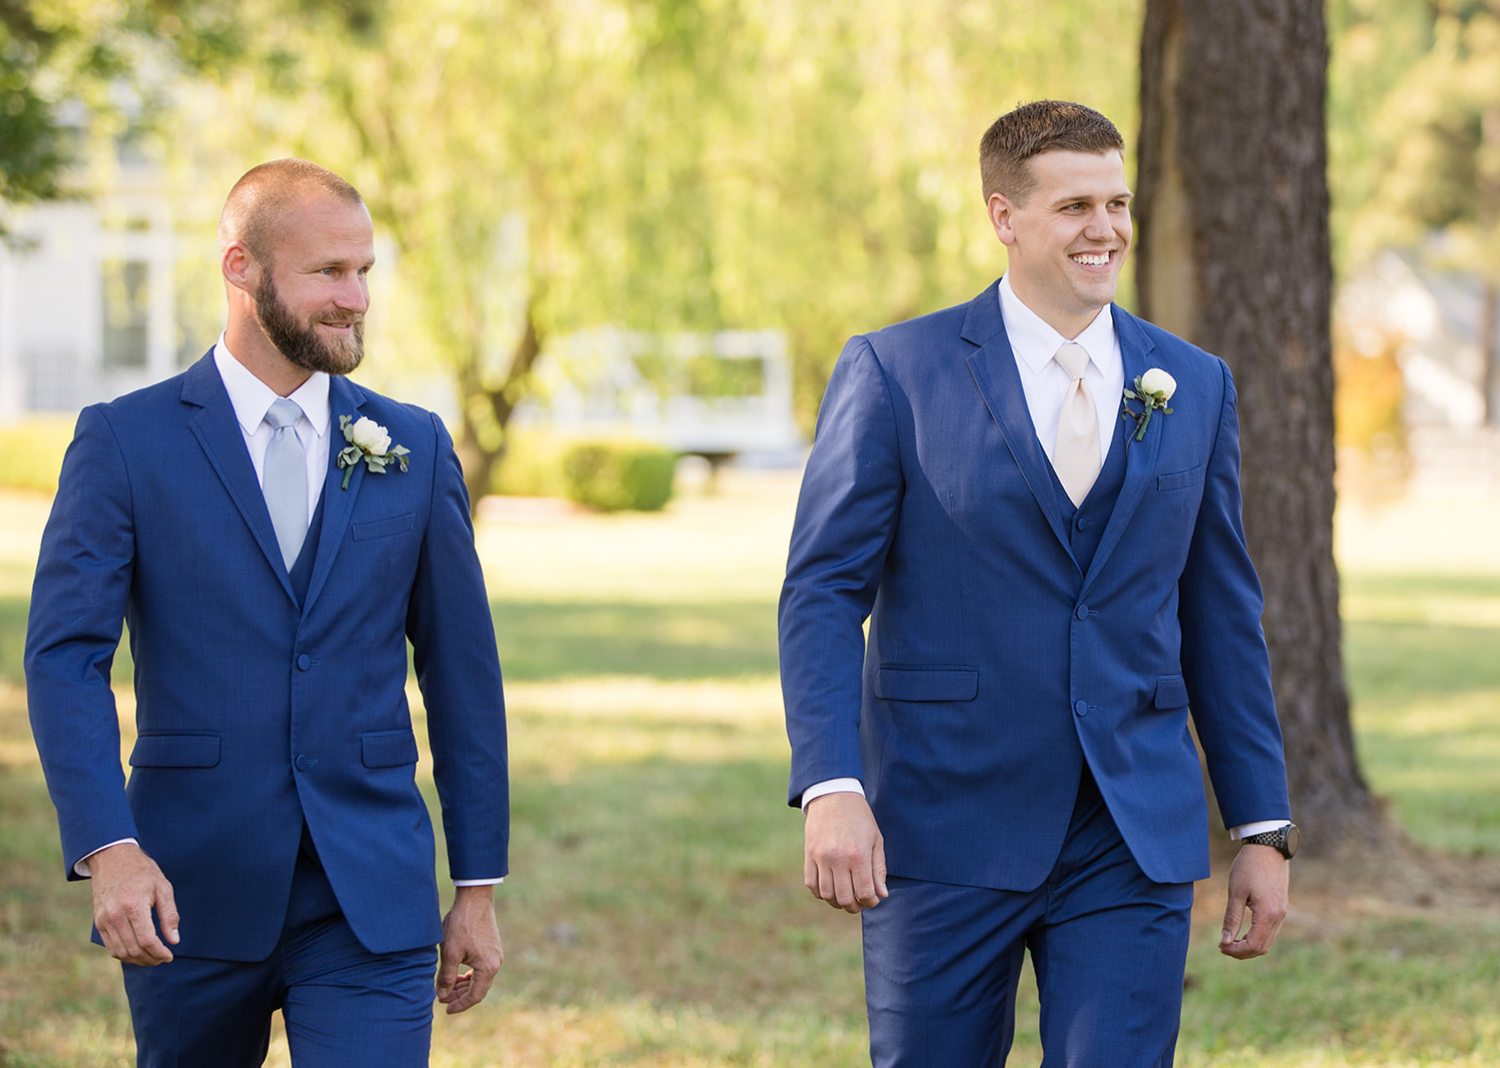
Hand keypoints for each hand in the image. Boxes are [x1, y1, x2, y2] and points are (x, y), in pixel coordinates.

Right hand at [88, 842, 179, 965]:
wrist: (112, 858)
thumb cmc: (142, 871)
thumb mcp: (163, 888)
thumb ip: (169, 915)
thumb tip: (174, 940)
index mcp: (134, 906)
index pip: (147, 940)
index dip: (160, 952)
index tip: (169, 956)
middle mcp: (115, 916)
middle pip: (133, 950)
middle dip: (150, 959)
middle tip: (162, 959)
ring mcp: (104, 920)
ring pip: (120, 952)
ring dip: (137, 960)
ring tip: (151, 958)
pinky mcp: (98, 922)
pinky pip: (110, 946)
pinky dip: (123, 954)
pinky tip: (137, 952)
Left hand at [436, 885, 503, 1013]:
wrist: (475, 898)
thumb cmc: (462, 924)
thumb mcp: (450, 952)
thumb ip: (446, 977)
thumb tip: (442, 995)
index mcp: (488, 967)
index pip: (475, 996)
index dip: (460, 1005)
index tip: (445, 1009)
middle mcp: (496, 963)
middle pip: (479, 989)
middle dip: (460, 996)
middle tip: (442, 998)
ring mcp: (495, 954)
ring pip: (480, 979)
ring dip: (464, 986)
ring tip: (447, 988)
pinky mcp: (492, 947)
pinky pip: (481, 968)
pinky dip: (469, 975)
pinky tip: (458, 973)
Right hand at [803, 792, 887, 912]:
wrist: (834, 796)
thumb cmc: (860, 818)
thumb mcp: (876, 840)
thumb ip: (878, 869)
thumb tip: (882, 895)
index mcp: (858, 855)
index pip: (864, 893)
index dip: (870, 902)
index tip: (873, 899)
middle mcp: (838, 859)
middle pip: (845, 898)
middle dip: (855, 907)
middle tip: (859, 903)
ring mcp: (821, 857)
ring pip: (827, 895)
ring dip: (837, 903)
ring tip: (845, 898)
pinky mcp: (809, 855)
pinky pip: (811, 884)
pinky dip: (820, 893)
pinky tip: (830, 889)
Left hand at [1219, 843, 1288, 958]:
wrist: (1268, 847)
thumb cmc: (1248, 867)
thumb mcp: (1236, 892)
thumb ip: (1231, 918)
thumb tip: (1225, 941)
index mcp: (1268, 914)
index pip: (1253, 945)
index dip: (1236, 950)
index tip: (1219, 945)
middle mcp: (1279, 917)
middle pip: (1262, 948)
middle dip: (1242, 952)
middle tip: (1222, 946)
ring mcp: (1282, 913)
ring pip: (1268, 941)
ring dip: (1249, 946)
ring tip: (1230, 941)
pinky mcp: (1281, 907)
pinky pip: (1270, 931)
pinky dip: (1257, 937)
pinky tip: (1242, 933)